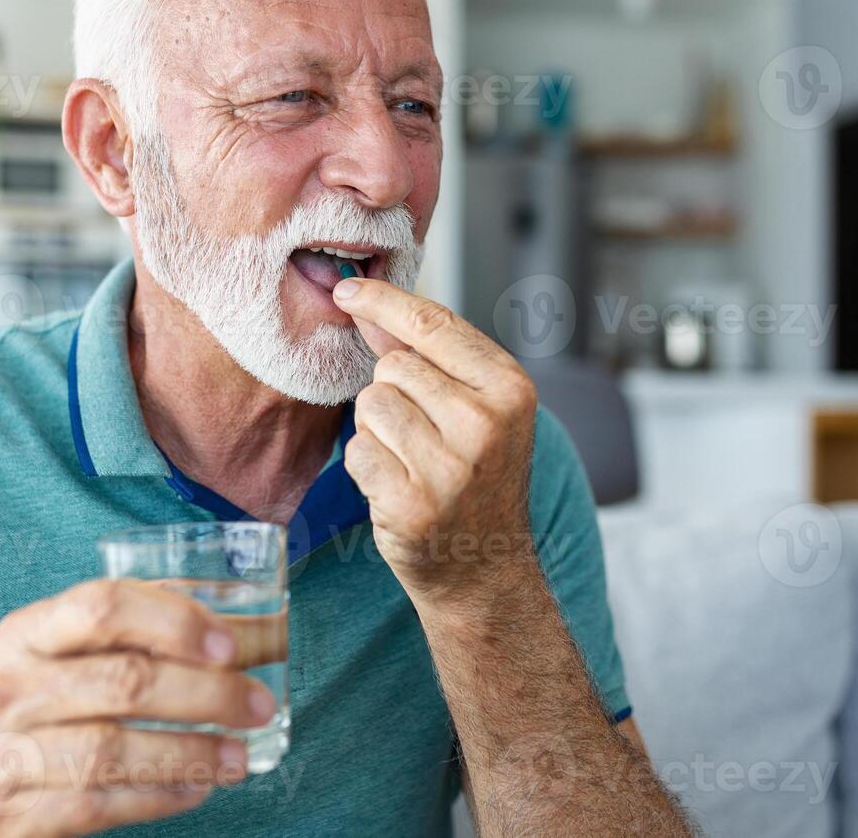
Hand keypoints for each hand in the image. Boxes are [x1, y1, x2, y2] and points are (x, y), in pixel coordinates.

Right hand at [0, 579, 277, 836]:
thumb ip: (120, 632)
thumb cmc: (5, 712)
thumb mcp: (41, 656)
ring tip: (241, 756)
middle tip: (261, 702)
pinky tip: (198, 789)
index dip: (175, 620)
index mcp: (25, 634)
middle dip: (207, 694)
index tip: (231, 644)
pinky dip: (159, 796)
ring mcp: (4, 756)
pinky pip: (99, 805)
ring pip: (116, 750)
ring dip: (193, 753)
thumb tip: (235, 617)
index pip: (103, 606)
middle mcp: (10, 688)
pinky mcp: (10, 819)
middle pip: (125, 682)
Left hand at [333, 277, 539, 605]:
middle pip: (392, 366)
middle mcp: (486, 423)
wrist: (486, 568)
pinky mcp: (412, 504)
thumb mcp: (473, 408)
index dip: (383, 301)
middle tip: (424, 435)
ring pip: (370, 405)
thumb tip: (366, 303)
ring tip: (411, 460)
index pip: (433, 323)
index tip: (347, 289)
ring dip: (377, 430)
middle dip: (392, 392)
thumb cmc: (476, 477)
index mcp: (510, 388)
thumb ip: (424, 353)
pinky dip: (367, 467)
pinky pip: (358, 451)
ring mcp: (450, 467)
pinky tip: (398, 488)